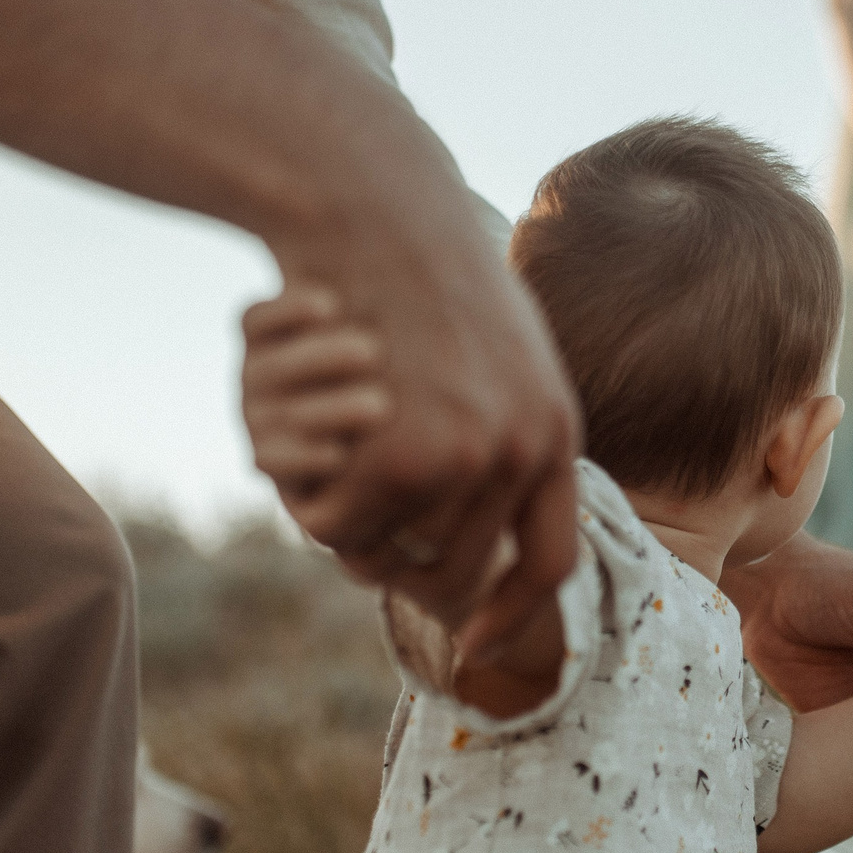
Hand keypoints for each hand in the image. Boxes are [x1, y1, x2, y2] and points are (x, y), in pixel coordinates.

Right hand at [241, 287, 391, 486]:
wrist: (363, 430)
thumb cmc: (370, 356)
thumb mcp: (362, 319)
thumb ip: (364, 297)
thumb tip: (394, 237)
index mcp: (263, 333)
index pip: (259, 319)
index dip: (290, 310)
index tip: (333, 303)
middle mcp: (252, 372)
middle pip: (276, 366)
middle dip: (326, 359)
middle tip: (374, 352)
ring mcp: (254, 417)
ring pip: (282, 413)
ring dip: (333, 410)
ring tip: (382, 405)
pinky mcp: (264, 459)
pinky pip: (273, 460)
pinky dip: (308, 457)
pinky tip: (344, 454)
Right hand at [245, 269, 580, 663]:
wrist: (375, 209)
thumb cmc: (423, 269)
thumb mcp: (499, 348)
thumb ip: (506, 422)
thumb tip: (498, 497)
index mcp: (554, 430)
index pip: (549, 561)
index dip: (509, 614)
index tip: (474, 642)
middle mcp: (523, 454)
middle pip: (457, 573)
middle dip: (404, 577)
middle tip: (361, 554)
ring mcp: (464, 460)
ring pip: (390, 551)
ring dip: (351, 533)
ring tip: (326, 486)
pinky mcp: (397, 457)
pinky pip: (337, 524)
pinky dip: (308, 501)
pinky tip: (298, 453)